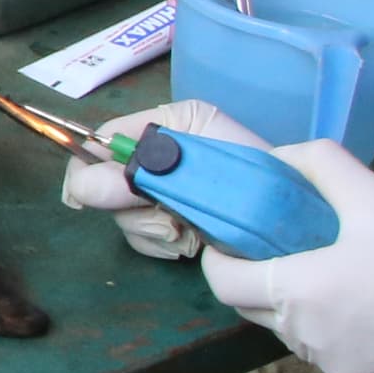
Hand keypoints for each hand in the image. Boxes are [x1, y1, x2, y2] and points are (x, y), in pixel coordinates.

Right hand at [57, 100, 263, 260]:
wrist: (293, 226)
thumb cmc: (257, 178)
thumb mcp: (198, 159)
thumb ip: (142, 169)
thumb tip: (80, 188)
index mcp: (166, 128)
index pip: (103, 139)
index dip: (87, 166)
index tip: (83, 196)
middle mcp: (159, 158)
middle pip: (105, 181)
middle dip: (132, 205)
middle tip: (166, 215)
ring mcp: (163, 196)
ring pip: (122, 215)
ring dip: (152, 228)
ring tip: (187, 230)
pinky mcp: (173, 227)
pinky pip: (145, 239)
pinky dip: (165, 244)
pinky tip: (191, 242)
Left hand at [199, 140, 373, 372]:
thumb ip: (320, 165)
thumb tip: (281, 157)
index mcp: (300, 290)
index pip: (225, 283)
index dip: (220, 259)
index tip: (232, 240)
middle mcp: (304, 334)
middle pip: (251, 308)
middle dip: (255, 278)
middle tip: (280, 250)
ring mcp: (331, 363)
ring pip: (288, 330)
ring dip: (294, 303)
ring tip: (330, 273)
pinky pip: (324, 350)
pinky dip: (328, 328)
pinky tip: (363, 305)